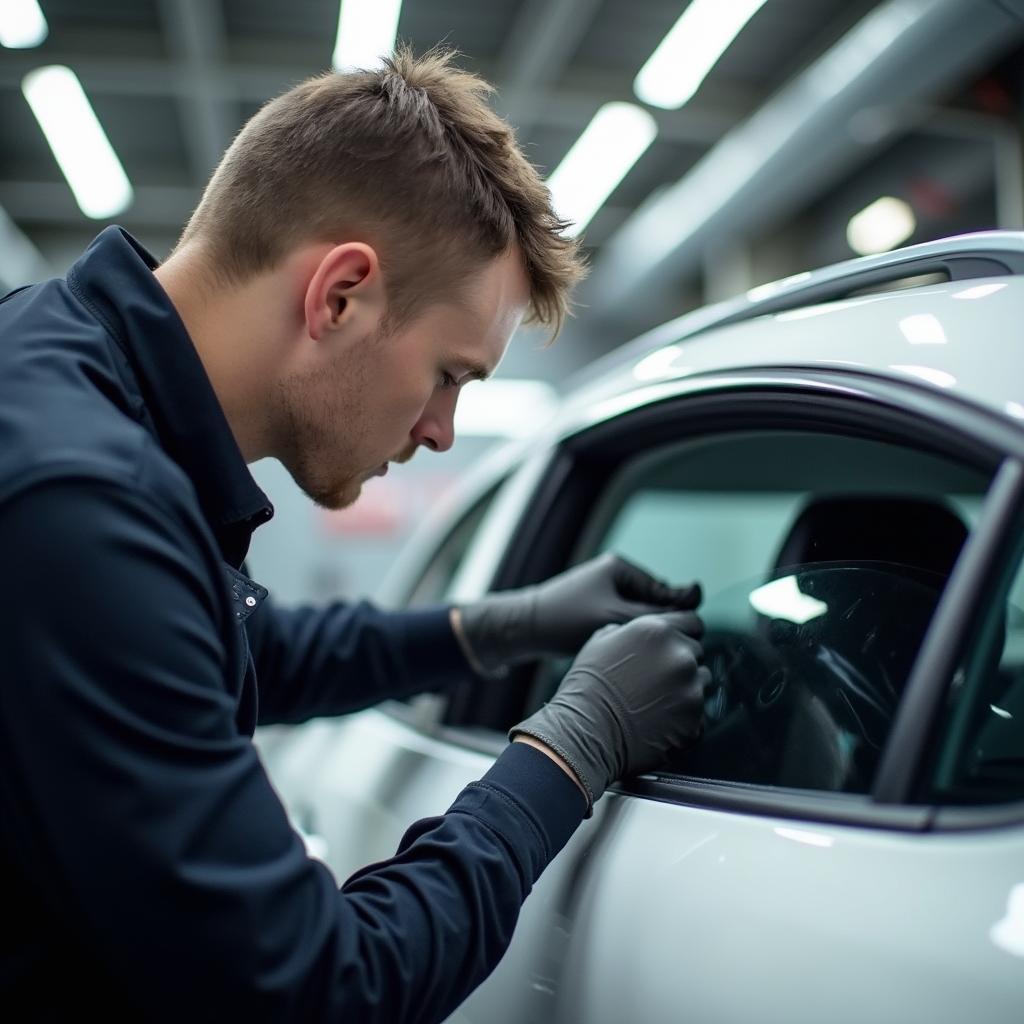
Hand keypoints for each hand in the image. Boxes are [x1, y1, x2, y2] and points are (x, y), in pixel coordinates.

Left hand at [458, 553, 700, 671]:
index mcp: (621, 567)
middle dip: (655, 627)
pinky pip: (621, 624)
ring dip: (639, 634)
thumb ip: (658, 612)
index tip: (674, 641)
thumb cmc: (566, 620)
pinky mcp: (593, 610)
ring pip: (638, 618)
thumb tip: (695, 604)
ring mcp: (602, 592)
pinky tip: (618, 653)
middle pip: (654, 605)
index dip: (673, 617)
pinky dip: (623, 637)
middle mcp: (613, 575)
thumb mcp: (617, 617)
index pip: (667, 591)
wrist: (523, 629)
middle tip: (649, 649)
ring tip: (631, 651)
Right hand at [509, 610, 709, 810]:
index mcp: (658, 630)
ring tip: (654, 701)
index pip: (692, 622)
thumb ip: (628, 630)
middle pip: (696, 652)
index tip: (674, 645)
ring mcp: (691, 687)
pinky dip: (683, 716)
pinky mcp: (694, 718)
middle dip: (679, 662)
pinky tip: (657, 720)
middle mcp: (681, 654)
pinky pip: (698, 713)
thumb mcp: (600, 641)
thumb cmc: (587, 685)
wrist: (585, 730)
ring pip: (700, 681)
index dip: (683, 632)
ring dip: (685, 687)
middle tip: (654, 679)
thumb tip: (635, 632)